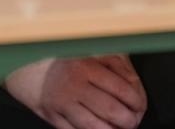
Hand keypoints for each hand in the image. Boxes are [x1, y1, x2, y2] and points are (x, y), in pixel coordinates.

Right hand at [4, 56, 146, 128]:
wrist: (33, 69)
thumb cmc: (71, 62)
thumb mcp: (96, 54)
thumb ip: (118, 67)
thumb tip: (136, 87)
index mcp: (87, 66)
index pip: (121, 88)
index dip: (136, 101)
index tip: (140, 106)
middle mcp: (74, 85)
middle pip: (110, 110)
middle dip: (128, 120)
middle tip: (133, 121)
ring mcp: (62, 104)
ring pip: (93, 127)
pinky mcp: (53, 117)